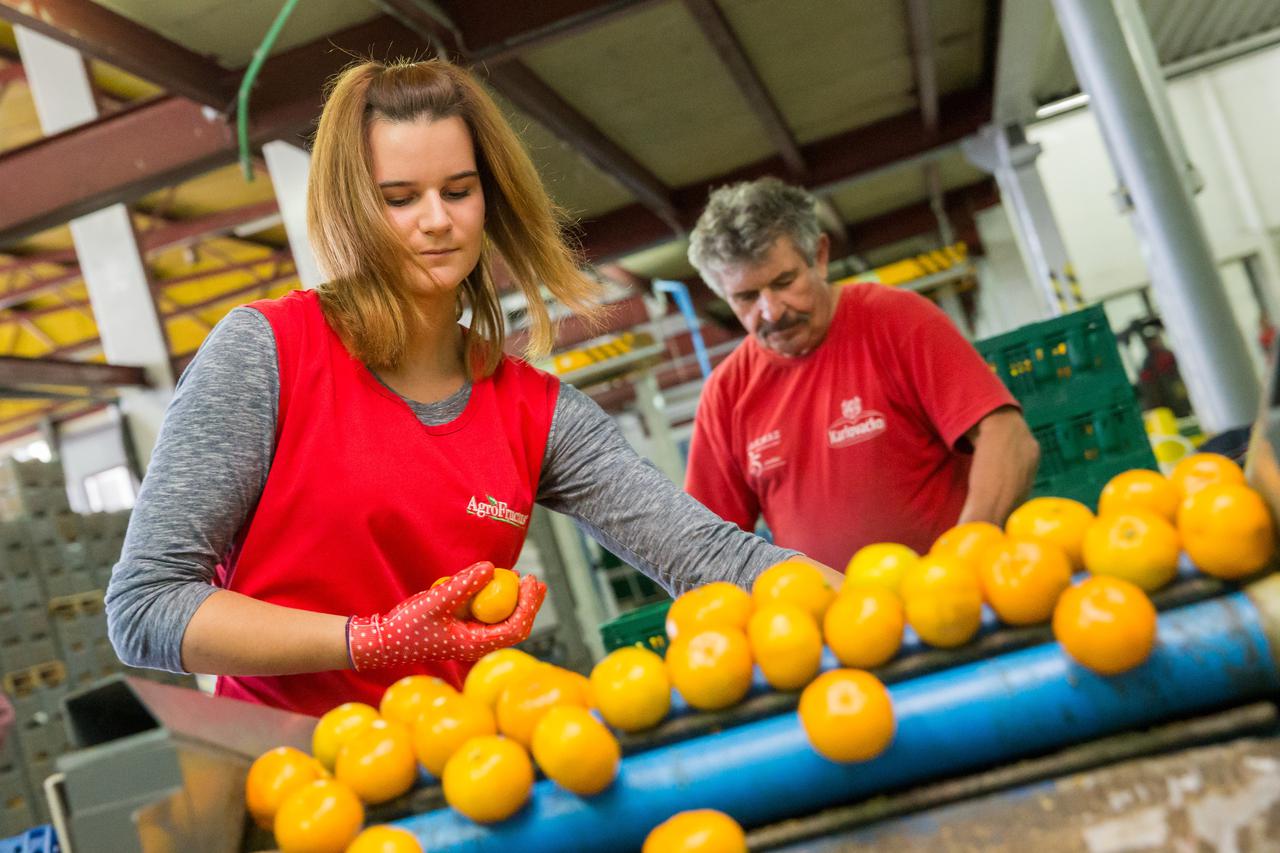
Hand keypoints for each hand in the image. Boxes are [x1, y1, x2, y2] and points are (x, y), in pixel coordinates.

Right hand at [347, 561, 546, 669]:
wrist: (384, 642)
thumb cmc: (407, 626)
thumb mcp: (437, 601)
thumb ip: (463, 585)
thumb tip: (490, 568)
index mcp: (476, 645)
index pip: (516, 628)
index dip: (529, 605)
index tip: (532, 581)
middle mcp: (477, 645)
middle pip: (515, 626)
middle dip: (529, 604)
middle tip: (535, 580)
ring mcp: (470, 639)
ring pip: (502, 622)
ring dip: (514, 602)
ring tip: (519, 578)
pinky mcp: (462, 631)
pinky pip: (486, 617)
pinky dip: (494, 602)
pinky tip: (493, 582)